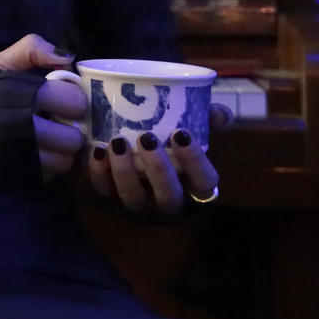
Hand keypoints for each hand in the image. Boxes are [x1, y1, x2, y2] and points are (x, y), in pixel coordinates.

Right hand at [0, 34, 86, 181]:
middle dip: (68, 132)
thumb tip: (68, 59)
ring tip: (47, 144)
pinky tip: (34, 156)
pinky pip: (47, 176)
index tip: (62, 103)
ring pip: (63, 161)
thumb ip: (31, 50)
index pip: (74, 102)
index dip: (71, 102)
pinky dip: (45, 168)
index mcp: (22, 94)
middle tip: (57, 126)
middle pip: (73, 137)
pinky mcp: (14, 177)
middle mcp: (23, 126)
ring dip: (59, 153)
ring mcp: (19, 155)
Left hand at [87, 127, 221, 218]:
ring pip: (134, 198)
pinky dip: (99, 172)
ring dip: (125, 171)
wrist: (134, 151)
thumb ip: (206, 119)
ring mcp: (140, 204)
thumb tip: (220, 114)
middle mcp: (169, 201)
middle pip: (169, 196)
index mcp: (194, 186)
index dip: (195, 161)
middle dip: (159, 169)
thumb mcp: (189, 131)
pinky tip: (97, 150)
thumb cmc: (171, 143)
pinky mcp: (111, 199)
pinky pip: (105, 191)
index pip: (204, 182)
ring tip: (118, 142)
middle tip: (147, 137)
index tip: (181, 133)